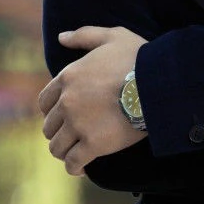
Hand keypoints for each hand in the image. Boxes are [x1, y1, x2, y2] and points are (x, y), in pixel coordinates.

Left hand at [37, 25, 148, 175]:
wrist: (159, 82)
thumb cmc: (138, 57)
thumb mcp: (112, 36)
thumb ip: (84, 35)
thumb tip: (61, 37)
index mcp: (68, 77)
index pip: (45, 102)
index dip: (53, 111)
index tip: (64, 116)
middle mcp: (67, 102)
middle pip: (49, 126)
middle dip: (59, 131)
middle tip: (74, 135)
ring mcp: (79, 125)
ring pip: (57, 147)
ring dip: (64, 151)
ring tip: (75, 153)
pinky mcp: (94, 144)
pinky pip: (74, 162)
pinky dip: (75, 167)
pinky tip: (81, 168)